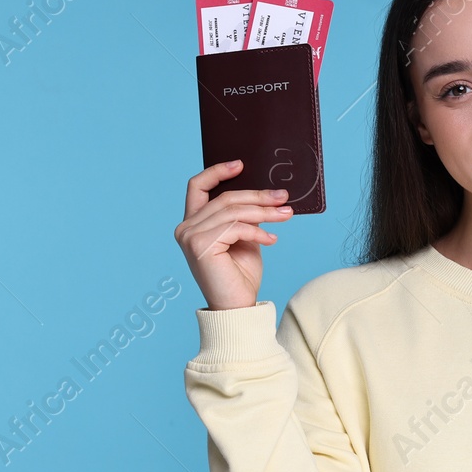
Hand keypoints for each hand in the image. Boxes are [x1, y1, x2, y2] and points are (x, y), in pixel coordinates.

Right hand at [174, 159, 294, 310]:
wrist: (237, 307)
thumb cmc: (240, 276)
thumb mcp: (244, 238)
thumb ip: (244, 216)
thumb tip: (265, 194)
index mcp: (192, 223)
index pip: (197, 186)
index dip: (217, 171)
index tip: (241, 164)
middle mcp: (186, 228)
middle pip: (225, 198)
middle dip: (258, 196)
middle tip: (283, 196)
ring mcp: (190, 236)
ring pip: (233, 211)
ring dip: (264, 212)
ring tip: (285, 214)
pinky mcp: (200, 246)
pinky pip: (235, 228)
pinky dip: (257, 231)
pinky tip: (271, 239)